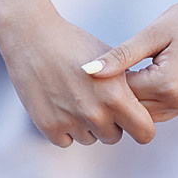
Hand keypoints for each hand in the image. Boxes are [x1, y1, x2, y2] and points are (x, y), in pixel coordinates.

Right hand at [0, 6, 155, 146]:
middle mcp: (95, 114)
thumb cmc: (72, 43)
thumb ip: (128, 87)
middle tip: (95, 98)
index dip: (140, 124)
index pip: (145, 133)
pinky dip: (64, 127)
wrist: (32, 36)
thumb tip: (142, 106)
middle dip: (110, 122)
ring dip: (85, 124)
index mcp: (116, 97)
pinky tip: (59, 103)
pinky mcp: (48, 126)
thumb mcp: (111, 61)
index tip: (131, 116)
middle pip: (115, 137)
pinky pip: (66, 140)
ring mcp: (71, 122)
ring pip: (90, 138)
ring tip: (74, 96)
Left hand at [83, 0, 177, 122]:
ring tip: (123, 73)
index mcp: (166, 85)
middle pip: (134, 109)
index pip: (122, 96)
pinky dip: (149, 99)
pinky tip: (141, 78)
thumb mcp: (152, 34)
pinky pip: (163, 110)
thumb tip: (88, 71)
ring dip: (133, 99)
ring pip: (148, 113)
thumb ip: (120, 56)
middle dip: (117, 94)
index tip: (95, 66)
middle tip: (105, 71)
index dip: (105, 82)